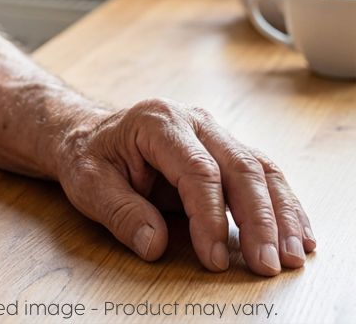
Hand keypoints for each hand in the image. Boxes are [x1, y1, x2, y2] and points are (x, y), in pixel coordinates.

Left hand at [55, 98, 315, 274]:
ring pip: (260, 169)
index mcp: (157, 122)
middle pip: (239, 167)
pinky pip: (262, 174)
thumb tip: (153, 244)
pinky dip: (283, 206)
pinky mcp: (224, 150)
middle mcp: (192, 120)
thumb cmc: (88, 156)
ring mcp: (213, 132)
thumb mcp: (87, 182)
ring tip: (292, 256)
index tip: (215, 259)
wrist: (88, 135)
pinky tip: (298, 235)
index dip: (211, 217)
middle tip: (266, 266)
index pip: (197, 170)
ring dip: (281, 214)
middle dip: (258, 220)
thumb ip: (119, 211)